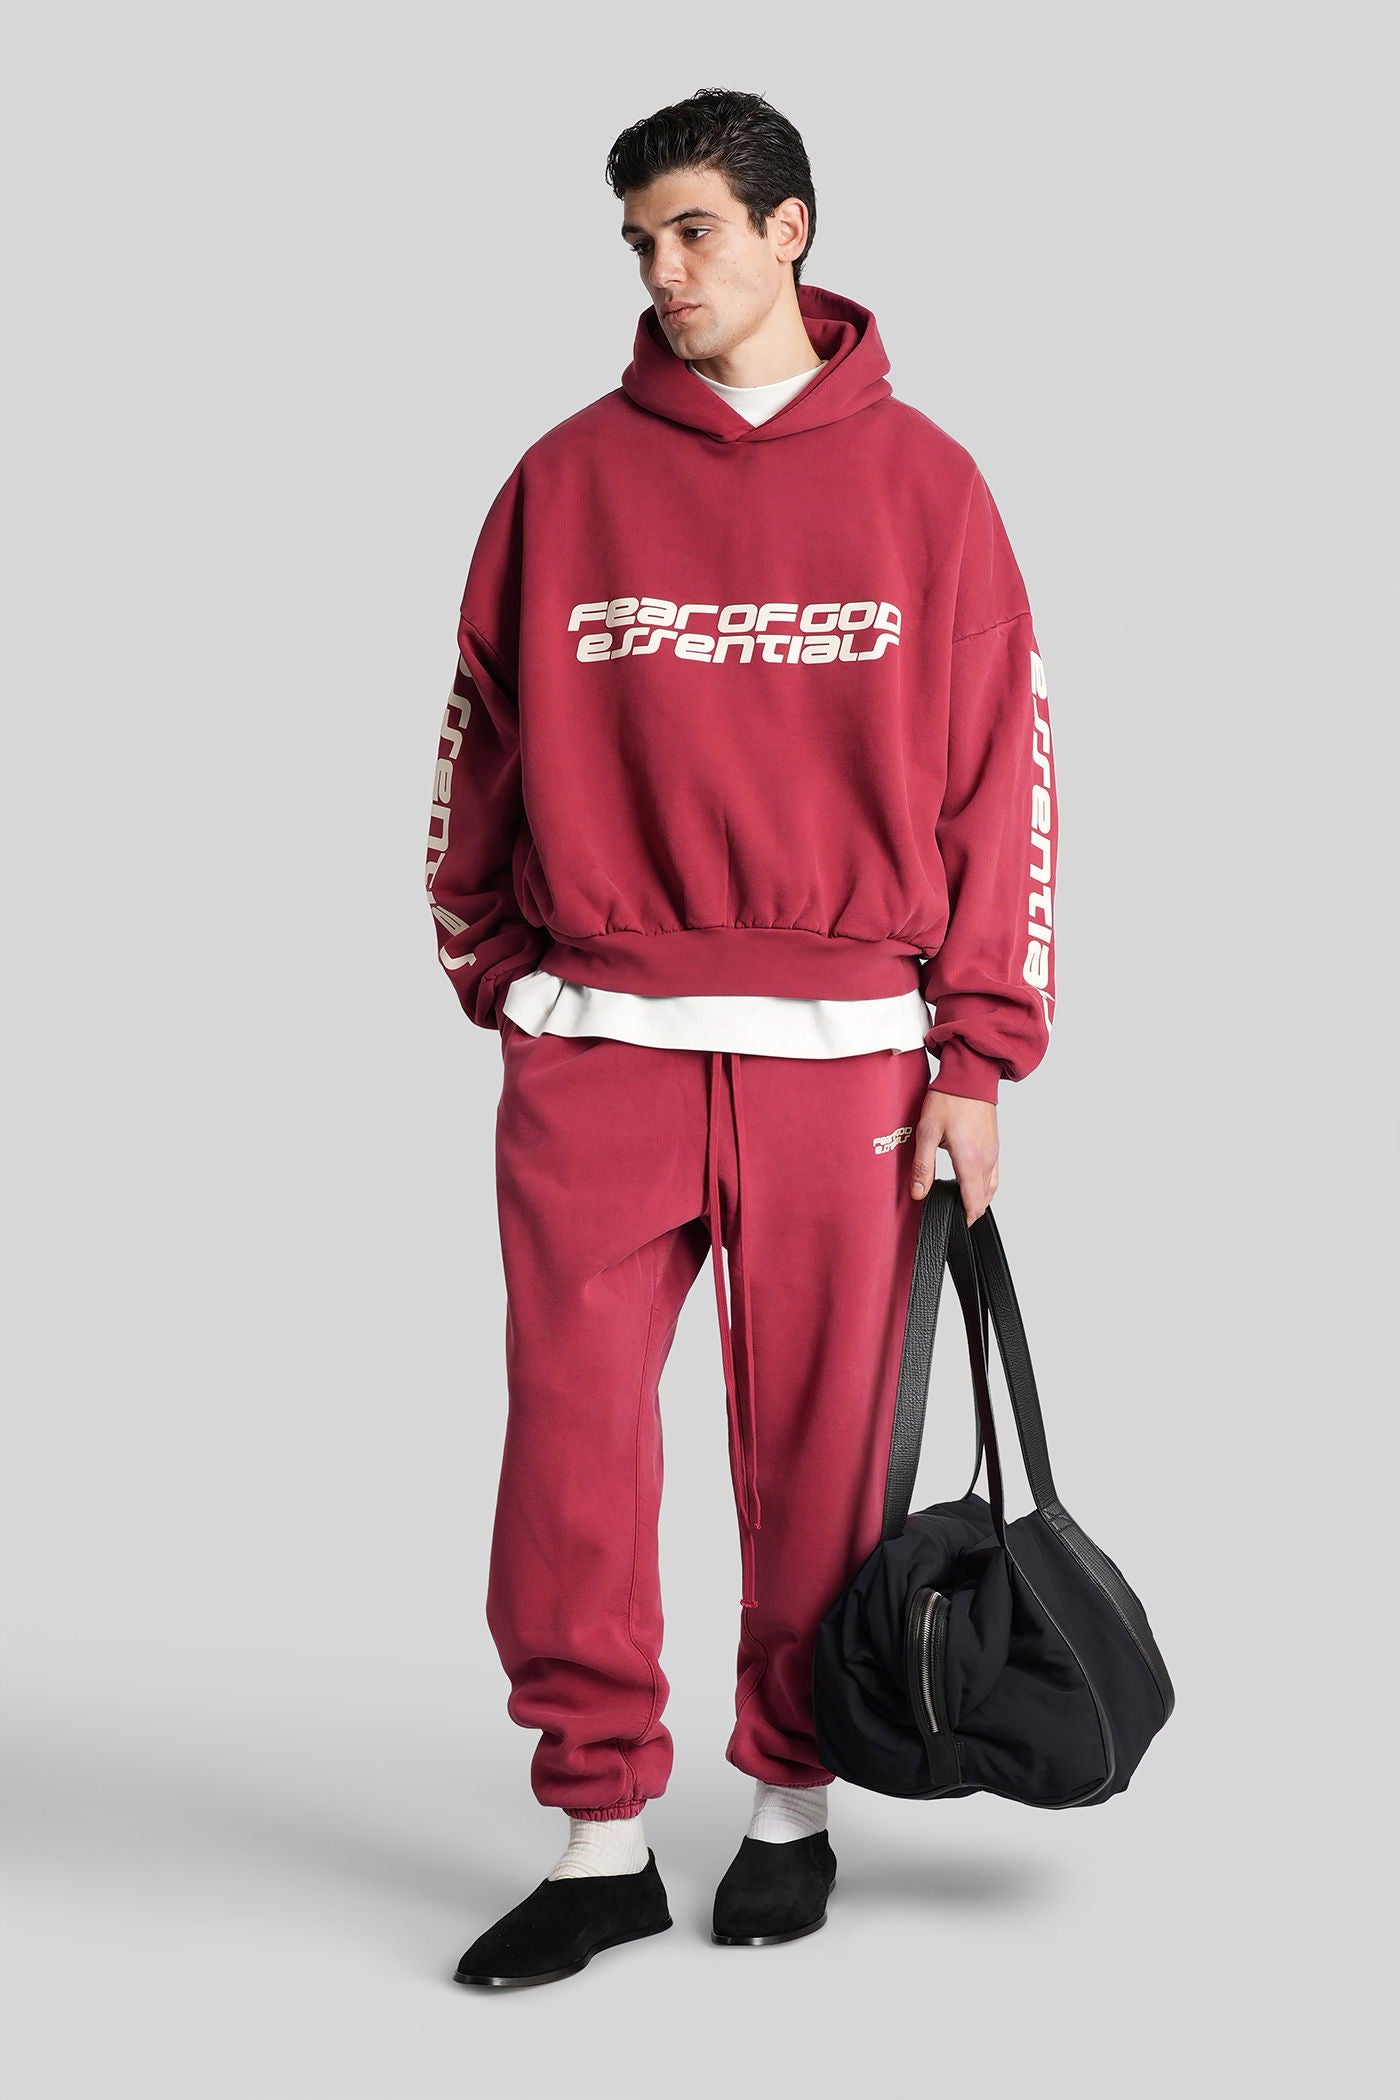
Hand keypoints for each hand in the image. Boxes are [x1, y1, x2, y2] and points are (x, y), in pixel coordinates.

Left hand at [909, 1088, 998, 1223]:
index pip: (974, 1204)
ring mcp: (993, 1152)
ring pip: (991, 1188)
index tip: (952, 1223)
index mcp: (972, 1162)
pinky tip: (969, 1181)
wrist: (970, 1075)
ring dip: (978, 1199)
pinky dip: (984, 1185)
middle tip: (951, 1215)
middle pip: (984, 1200)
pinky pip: (993, 1174)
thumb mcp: (927, 1132)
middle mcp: (987, 1160)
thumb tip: (918, 1193)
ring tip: (959, 1202)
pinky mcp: (994, 1145)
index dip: (965, 1219)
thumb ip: (923, 1166)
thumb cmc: (949, 1099)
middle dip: (969, 1211)